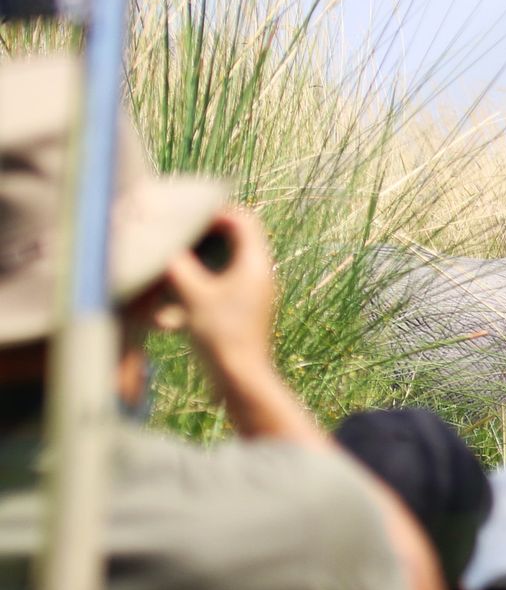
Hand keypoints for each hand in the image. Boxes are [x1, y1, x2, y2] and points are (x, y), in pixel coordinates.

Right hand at [155, 208, 276, 382]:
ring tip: (174, 258)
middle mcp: (260, 273)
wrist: (241, 378)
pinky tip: (178, 293)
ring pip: (227, 260)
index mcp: (255, 263)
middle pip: (236, 237)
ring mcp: (254, 291)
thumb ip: (177, 264)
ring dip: (201, 257)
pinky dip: (202, 281)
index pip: (243, 219)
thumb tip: (161, 243)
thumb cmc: (221, 335)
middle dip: (205, 233)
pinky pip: (223, 282)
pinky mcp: (244, 308)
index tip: (186, 215)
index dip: (215, 211)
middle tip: (177, 232)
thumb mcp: (193, 294)